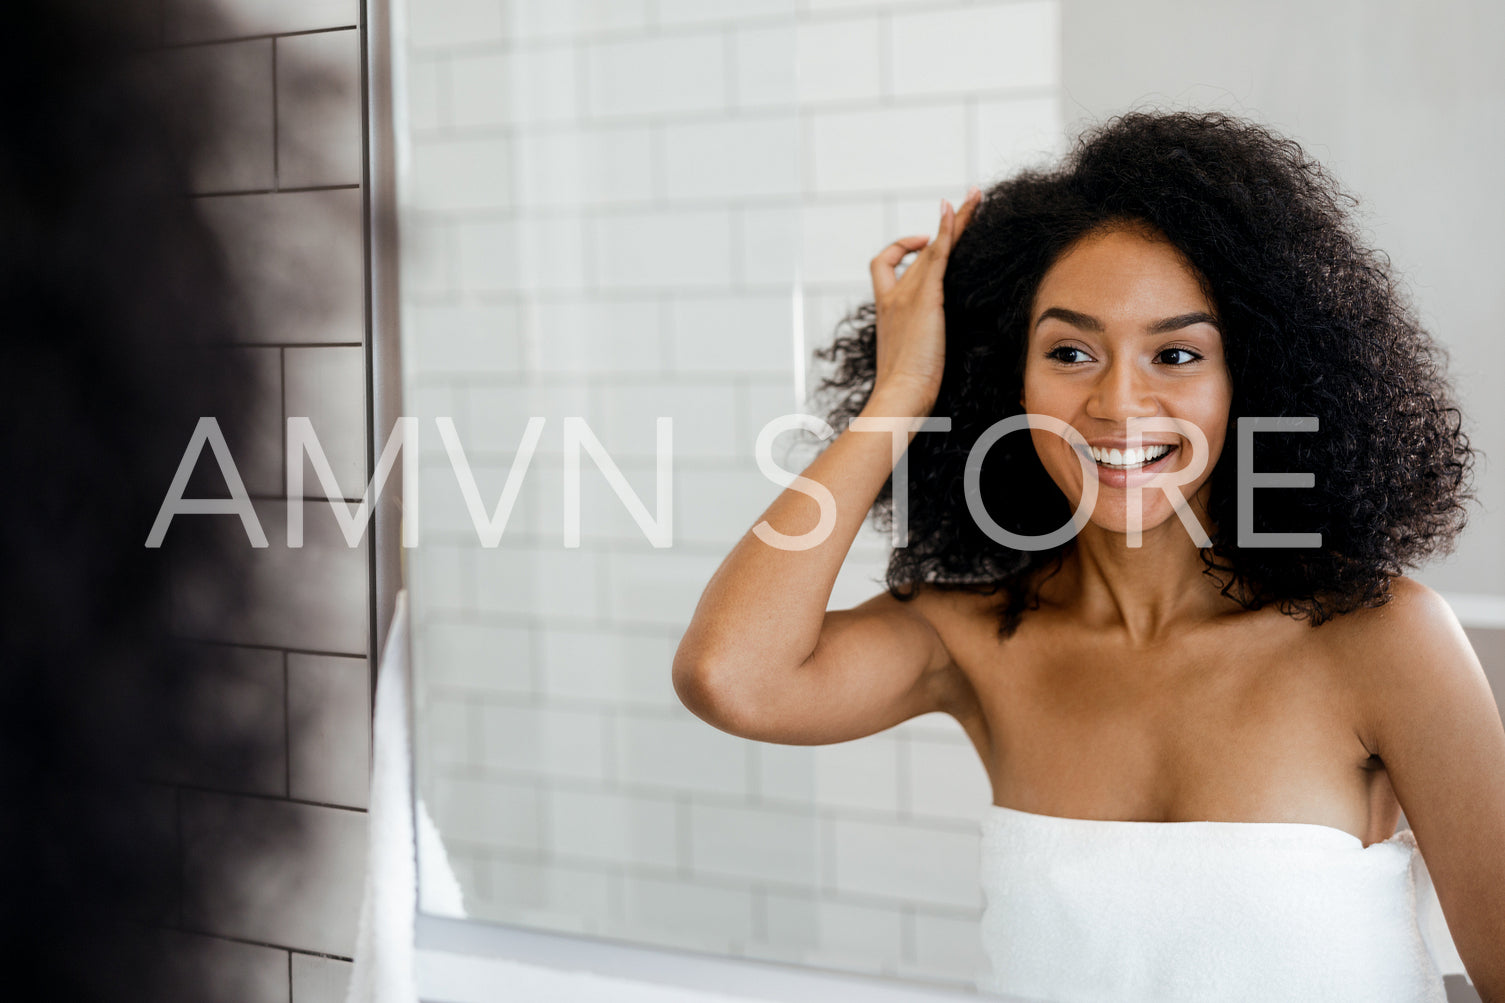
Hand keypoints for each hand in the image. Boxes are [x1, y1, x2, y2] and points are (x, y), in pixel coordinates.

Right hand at [867, 186, 981, 413]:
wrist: (899, 396)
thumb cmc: (903, 393)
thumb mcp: (909, 366)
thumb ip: (918, 354)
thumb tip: (930, 368)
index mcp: (887, 311)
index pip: (886, 269)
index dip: (901, 251)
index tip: (920, 245)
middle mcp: (894, 297)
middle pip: (918, 252)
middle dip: (940, 229)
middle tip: (958, 205)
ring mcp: (908, 294)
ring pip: (935, 246)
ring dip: (956, 219)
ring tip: (976, 196)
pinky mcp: (926, 296)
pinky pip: (939, 253)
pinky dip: (948, 228)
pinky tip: (956, 208)